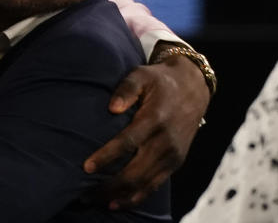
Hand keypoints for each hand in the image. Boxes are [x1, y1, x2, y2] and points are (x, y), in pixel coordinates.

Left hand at [83, 48, 209, 208]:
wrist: (193, 88)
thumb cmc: (160, 81)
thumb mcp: (142, 75)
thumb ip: (126, 89)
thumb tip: (112, 108)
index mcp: (155, 118)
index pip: (128, 142)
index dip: (106, 157)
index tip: (87, 167)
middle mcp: (166, 141)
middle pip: (135, 172)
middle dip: (109, 185)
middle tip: (84, 193)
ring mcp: (173, 155)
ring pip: (144, 184)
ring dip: (120, 196)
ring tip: (96, 201)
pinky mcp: (176, 162)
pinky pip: (155, 185)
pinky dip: (137, 197)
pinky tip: (118, 202)